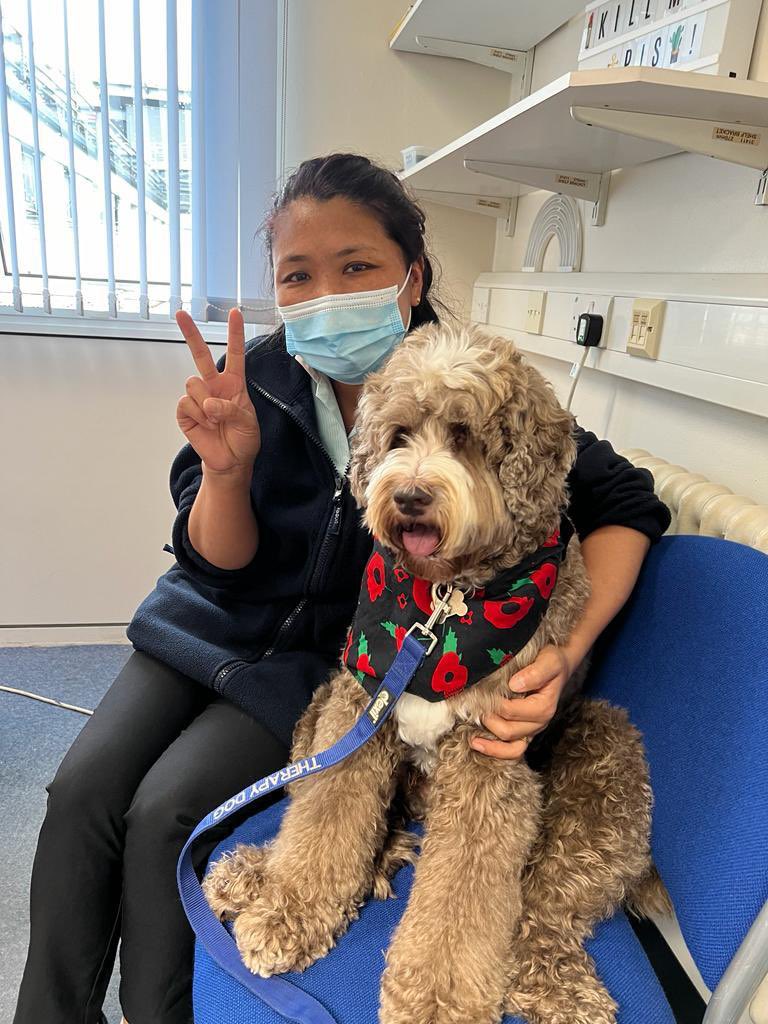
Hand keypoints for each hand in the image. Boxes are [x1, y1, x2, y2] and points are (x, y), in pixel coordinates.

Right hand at [175, 307, 261, 473]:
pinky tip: (205, 424)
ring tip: (216, 420)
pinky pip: (185, 403)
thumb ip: (231, 410)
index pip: (235, 354)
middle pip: (201, 354)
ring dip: (206, 405)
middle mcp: (214, 386)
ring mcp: (198, 397)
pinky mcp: (185, 412)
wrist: (230, 462)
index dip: (235, 333)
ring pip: (193, 383)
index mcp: (234, 384)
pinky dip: (197, 415)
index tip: (235, 312)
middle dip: (190, 333)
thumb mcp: (248, 423)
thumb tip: (208, 403)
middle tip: (180, 313)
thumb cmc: (243, 440)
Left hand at [470, 645, 573, 759]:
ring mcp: (532, 730)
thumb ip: (535, 673)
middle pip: (508, 731)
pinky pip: (512, 751)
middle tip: (473, 707)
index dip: (492, 705)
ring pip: (510, 747)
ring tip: (472, 736)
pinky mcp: (525, 732)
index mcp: (544, 707)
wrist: (558, 666)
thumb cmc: (552, 662)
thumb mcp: (549, 661)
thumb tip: (515, 684)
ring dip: (490, 743)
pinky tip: (478, 744)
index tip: (478, 694)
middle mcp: (539, 723)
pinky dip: (496, 751)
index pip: (511, 711)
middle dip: (488, 721)